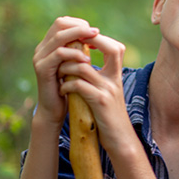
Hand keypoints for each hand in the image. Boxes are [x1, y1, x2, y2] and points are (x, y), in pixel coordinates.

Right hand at [32, 16, 98, 125]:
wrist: (54, 109)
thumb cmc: (68, 86)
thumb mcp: (74, 64)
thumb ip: (79, 49)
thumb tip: (95, 34)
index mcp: (49, 45)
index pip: (62, 22)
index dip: (79, 24)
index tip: (94, 32)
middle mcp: (42, 48)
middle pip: (60, 24)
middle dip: (80, 27)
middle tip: (96, 33)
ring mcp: (40, 57)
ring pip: (59, 37)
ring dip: (79, 36)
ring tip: (95, 41)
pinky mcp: (42, 69)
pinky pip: (59, 54)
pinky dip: (74, 54)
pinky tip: (87, 60)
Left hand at [57, 30, 132, 152]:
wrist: (120, 139)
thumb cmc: (109, 115)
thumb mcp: (108, 93)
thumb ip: (100, 78)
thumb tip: (84, 63)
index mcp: (116, 75)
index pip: (116, 47)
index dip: (101, 39)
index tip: (83, 41)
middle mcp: (115, 79)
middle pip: (111, 48)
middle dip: (89, 43)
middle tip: (70, 48)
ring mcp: (108, 90)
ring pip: (85, 67)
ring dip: (67, 67)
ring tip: (59, 72)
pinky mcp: (100, 102)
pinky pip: (79, 85)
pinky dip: (66, 85)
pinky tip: (62, 89)